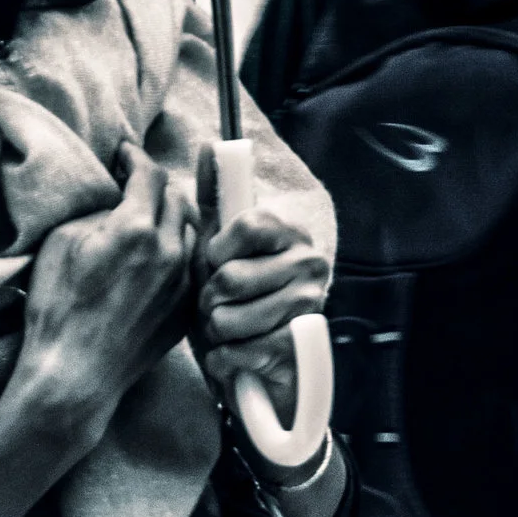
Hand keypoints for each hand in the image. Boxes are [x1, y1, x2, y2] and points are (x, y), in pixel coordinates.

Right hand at [8, 143, 196, 449]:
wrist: (75, 373)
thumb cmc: (58, 308)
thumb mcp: (63, 242)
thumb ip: (98, 211)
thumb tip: (117, 200)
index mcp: (136, 228)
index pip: (149, 173)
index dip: (135, 157)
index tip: (124, 155)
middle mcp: (169, 251)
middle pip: (175, 197)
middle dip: (154, 185)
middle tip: (134, 185)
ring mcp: (182, 282)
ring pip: (190, 230)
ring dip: (171, 217)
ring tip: (147, 220)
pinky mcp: (185, 308)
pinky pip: (191, 264)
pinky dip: (177, 250)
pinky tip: (156, 255)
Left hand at [195, 147, 330, 427]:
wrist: (262, 369)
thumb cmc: (235, 300)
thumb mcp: (219, 246)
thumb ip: (214, 197)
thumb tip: (209, 147)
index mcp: (291, 233)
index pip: (247, 224)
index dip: (217, 249)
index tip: (214, 261)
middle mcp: (309, 265)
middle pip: (229, 277)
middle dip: (208, 299)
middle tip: (217, 305)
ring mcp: (308, 308)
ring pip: (227, 318)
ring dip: (214, 331)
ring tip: (226, 329)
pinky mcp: (299, 350)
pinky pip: (236, 351)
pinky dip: (223, 359)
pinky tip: (233, 356)